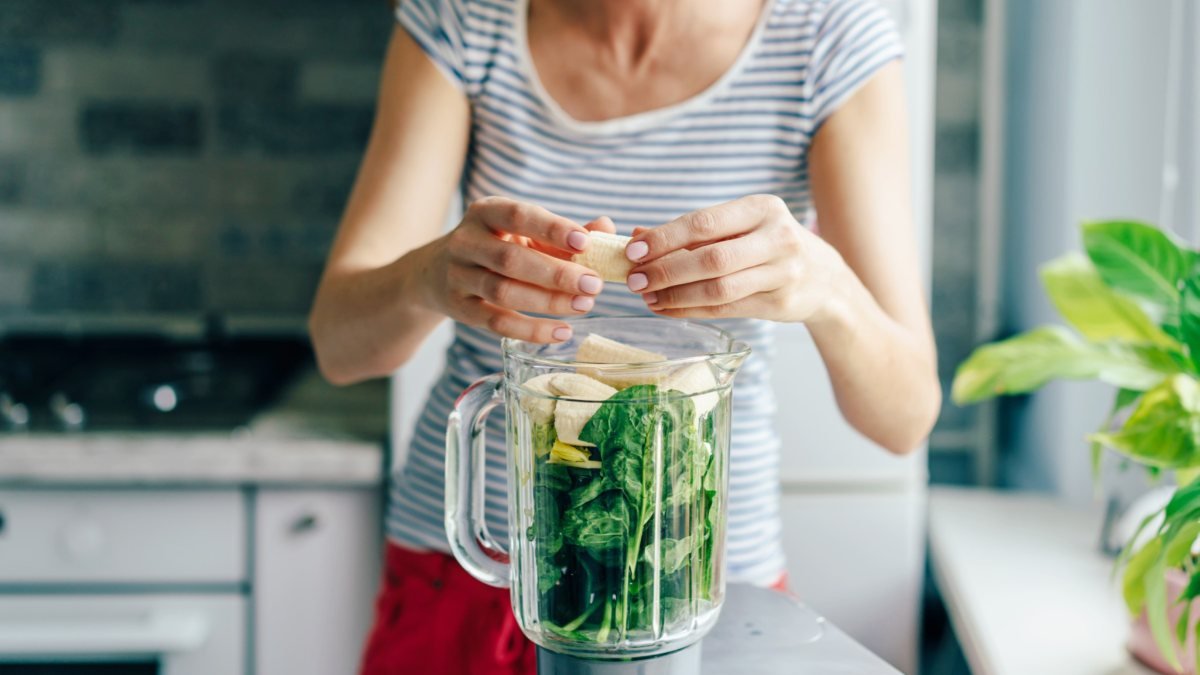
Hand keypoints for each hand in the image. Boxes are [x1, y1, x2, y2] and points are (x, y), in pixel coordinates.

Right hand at [420, 196, 614, 341]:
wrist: (438, 272)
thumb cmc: (496, 246)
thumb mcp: (523, 232)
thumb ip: (564, 231)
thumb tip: (606, 228)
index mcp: (486, 212)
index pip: (518, 215)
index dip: (551, 228)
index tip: (584, 241)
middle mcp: (466, 241)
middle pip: (511, 259)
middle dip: (556, 273)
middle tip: (593, 284)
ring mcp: (459, 276)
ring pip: (504, 292)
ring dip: (548, 302)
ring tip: (584, 305)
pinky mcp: (461, 309)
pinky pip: (498, 323)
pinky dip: (532, 330)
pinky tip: (563, 331)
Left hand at [623, 194, 843, 322]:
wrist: (824, 278)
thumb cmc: (768, 245)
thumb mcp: (740, 227)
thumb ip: (693, 231)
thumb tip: (636, 236)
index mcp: (762, 208)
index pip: (704, 222)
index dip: (665, 238)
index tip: (633, 250)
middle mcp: (777, 237)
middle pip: (711, 258)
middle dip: (666, 270)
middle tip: (635, 280)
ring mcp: (783, 272)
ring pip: (718, 288)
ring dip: (676, 295)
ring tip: (648, 297)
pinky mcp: (781, 303)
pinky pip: (726, 309)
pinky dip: (692, 310)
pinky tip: (669, 308)